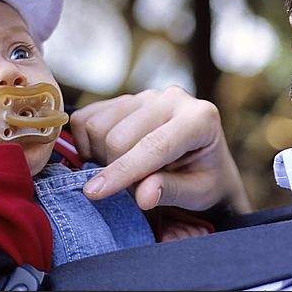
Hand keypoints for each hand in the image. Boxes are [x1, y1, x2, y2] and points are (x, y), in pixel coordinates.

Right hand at [69, 87, 251, 214]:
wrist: (204, 160)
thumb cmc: (205, 179)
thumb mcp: (198, 193)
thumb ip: (171, 191)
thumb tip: (143, 196)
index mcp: (200, 119)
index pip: (154, 145)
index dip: (123, 171)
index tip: (95, 193)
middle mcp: (174, 98)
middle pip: (118, 136)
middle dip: (115, 170)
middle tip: (130, 188)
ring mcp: (148, 95)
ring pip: (98, 125)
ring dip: (100, 155)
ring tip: (124, 170)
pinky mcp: (126, 98)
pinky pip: (86, 116)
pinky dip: (86, 141)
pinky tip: (107, 155)